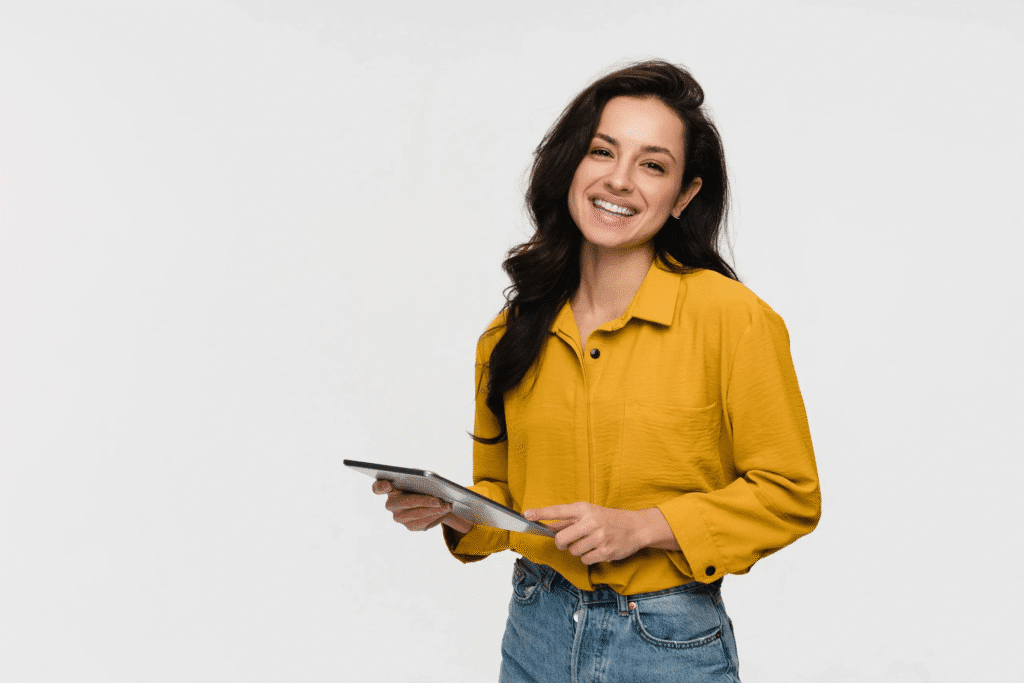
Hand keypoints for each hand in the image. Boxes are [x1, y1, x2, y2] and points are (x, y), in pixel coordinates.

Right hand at [372, 480, 472, 532]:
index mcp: (389, 488)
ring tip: (447, 505)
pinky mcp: (410, 526)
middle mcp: (391, 504)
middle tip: (439, 500)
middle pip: (405, 502)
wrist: (430, 498)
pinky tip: (444, 510)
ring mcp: (399, 517)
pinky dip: (436, 515)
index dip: (381, 487)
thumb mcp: (422, 477)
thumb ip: (422, 478)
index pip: (378, 488)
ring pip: (418, 514)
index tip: (388, 484)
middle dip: (424, 501)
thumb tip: (433, 486)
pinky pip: (424, 522)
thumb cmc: (422, 483)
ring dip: (435, 509)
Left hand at [524, 502, 647, 564]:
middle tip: (568, 542)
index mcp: (584, 508)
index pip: (558, 510)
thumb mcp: (589, 512)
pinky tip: (597, 550)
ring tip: (590, 543)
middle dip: (562, 543)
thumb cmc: (608, 519)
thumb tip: (548, 527)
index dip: (541, 513)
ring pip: (573, 551)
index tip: (526, 515)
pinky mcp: (605, 551)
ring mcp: (599, 537)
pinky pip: (585, 560)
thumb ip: (569, 519)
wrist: (636, 527)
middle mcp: (591, 521)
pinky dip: (588, 557)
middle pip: (561, 539)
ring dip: (577, 550)